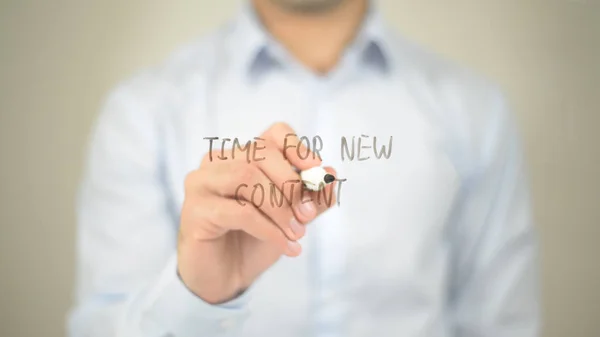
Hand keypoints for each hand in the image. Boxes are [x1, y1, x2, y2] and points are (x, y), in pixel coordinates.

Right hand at [177, 122, 337, 303]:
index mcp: (242, 155)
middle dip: (291, 185)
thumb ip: (311, 197)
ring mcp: (201, 183)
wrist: (225, 277)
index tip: (316, 172)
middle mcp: (217, 162)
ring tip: (296, 234)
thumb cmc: (254, 240)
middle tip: (308, 216)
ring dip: (279, 208)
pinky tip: (284, 246)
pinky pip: (239, 211)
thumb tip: (330, 174)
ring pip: (247, 177)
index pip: (273, 134)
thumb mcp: (292, 217)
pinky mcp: (195, 210)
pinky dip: (268, 229)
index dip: (298, 148)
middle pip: (260, 154)